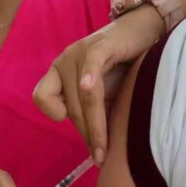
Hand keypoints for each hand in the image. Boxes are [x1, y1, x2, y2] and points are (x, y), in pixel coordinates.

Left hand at [33, 5, 164, 164]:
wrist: (143, 31)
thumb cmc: (123, 66)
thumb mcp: (104, 93)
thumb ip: (93, 112)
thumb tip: (95, 152)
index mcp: (59, 72)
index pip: (42, 97)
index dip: (56, 114)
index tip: (78, 129)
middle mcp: (64, 61)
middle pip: (70, 106)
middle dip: (86, 134)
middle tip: (100, 155)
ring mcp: (80, 52)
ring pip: (82, 97)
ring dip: (94, 125)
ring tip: (104, 149)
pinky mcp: (100, 45)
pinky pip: (91, 67)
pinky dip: (90, 81)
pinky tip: (92, 90)